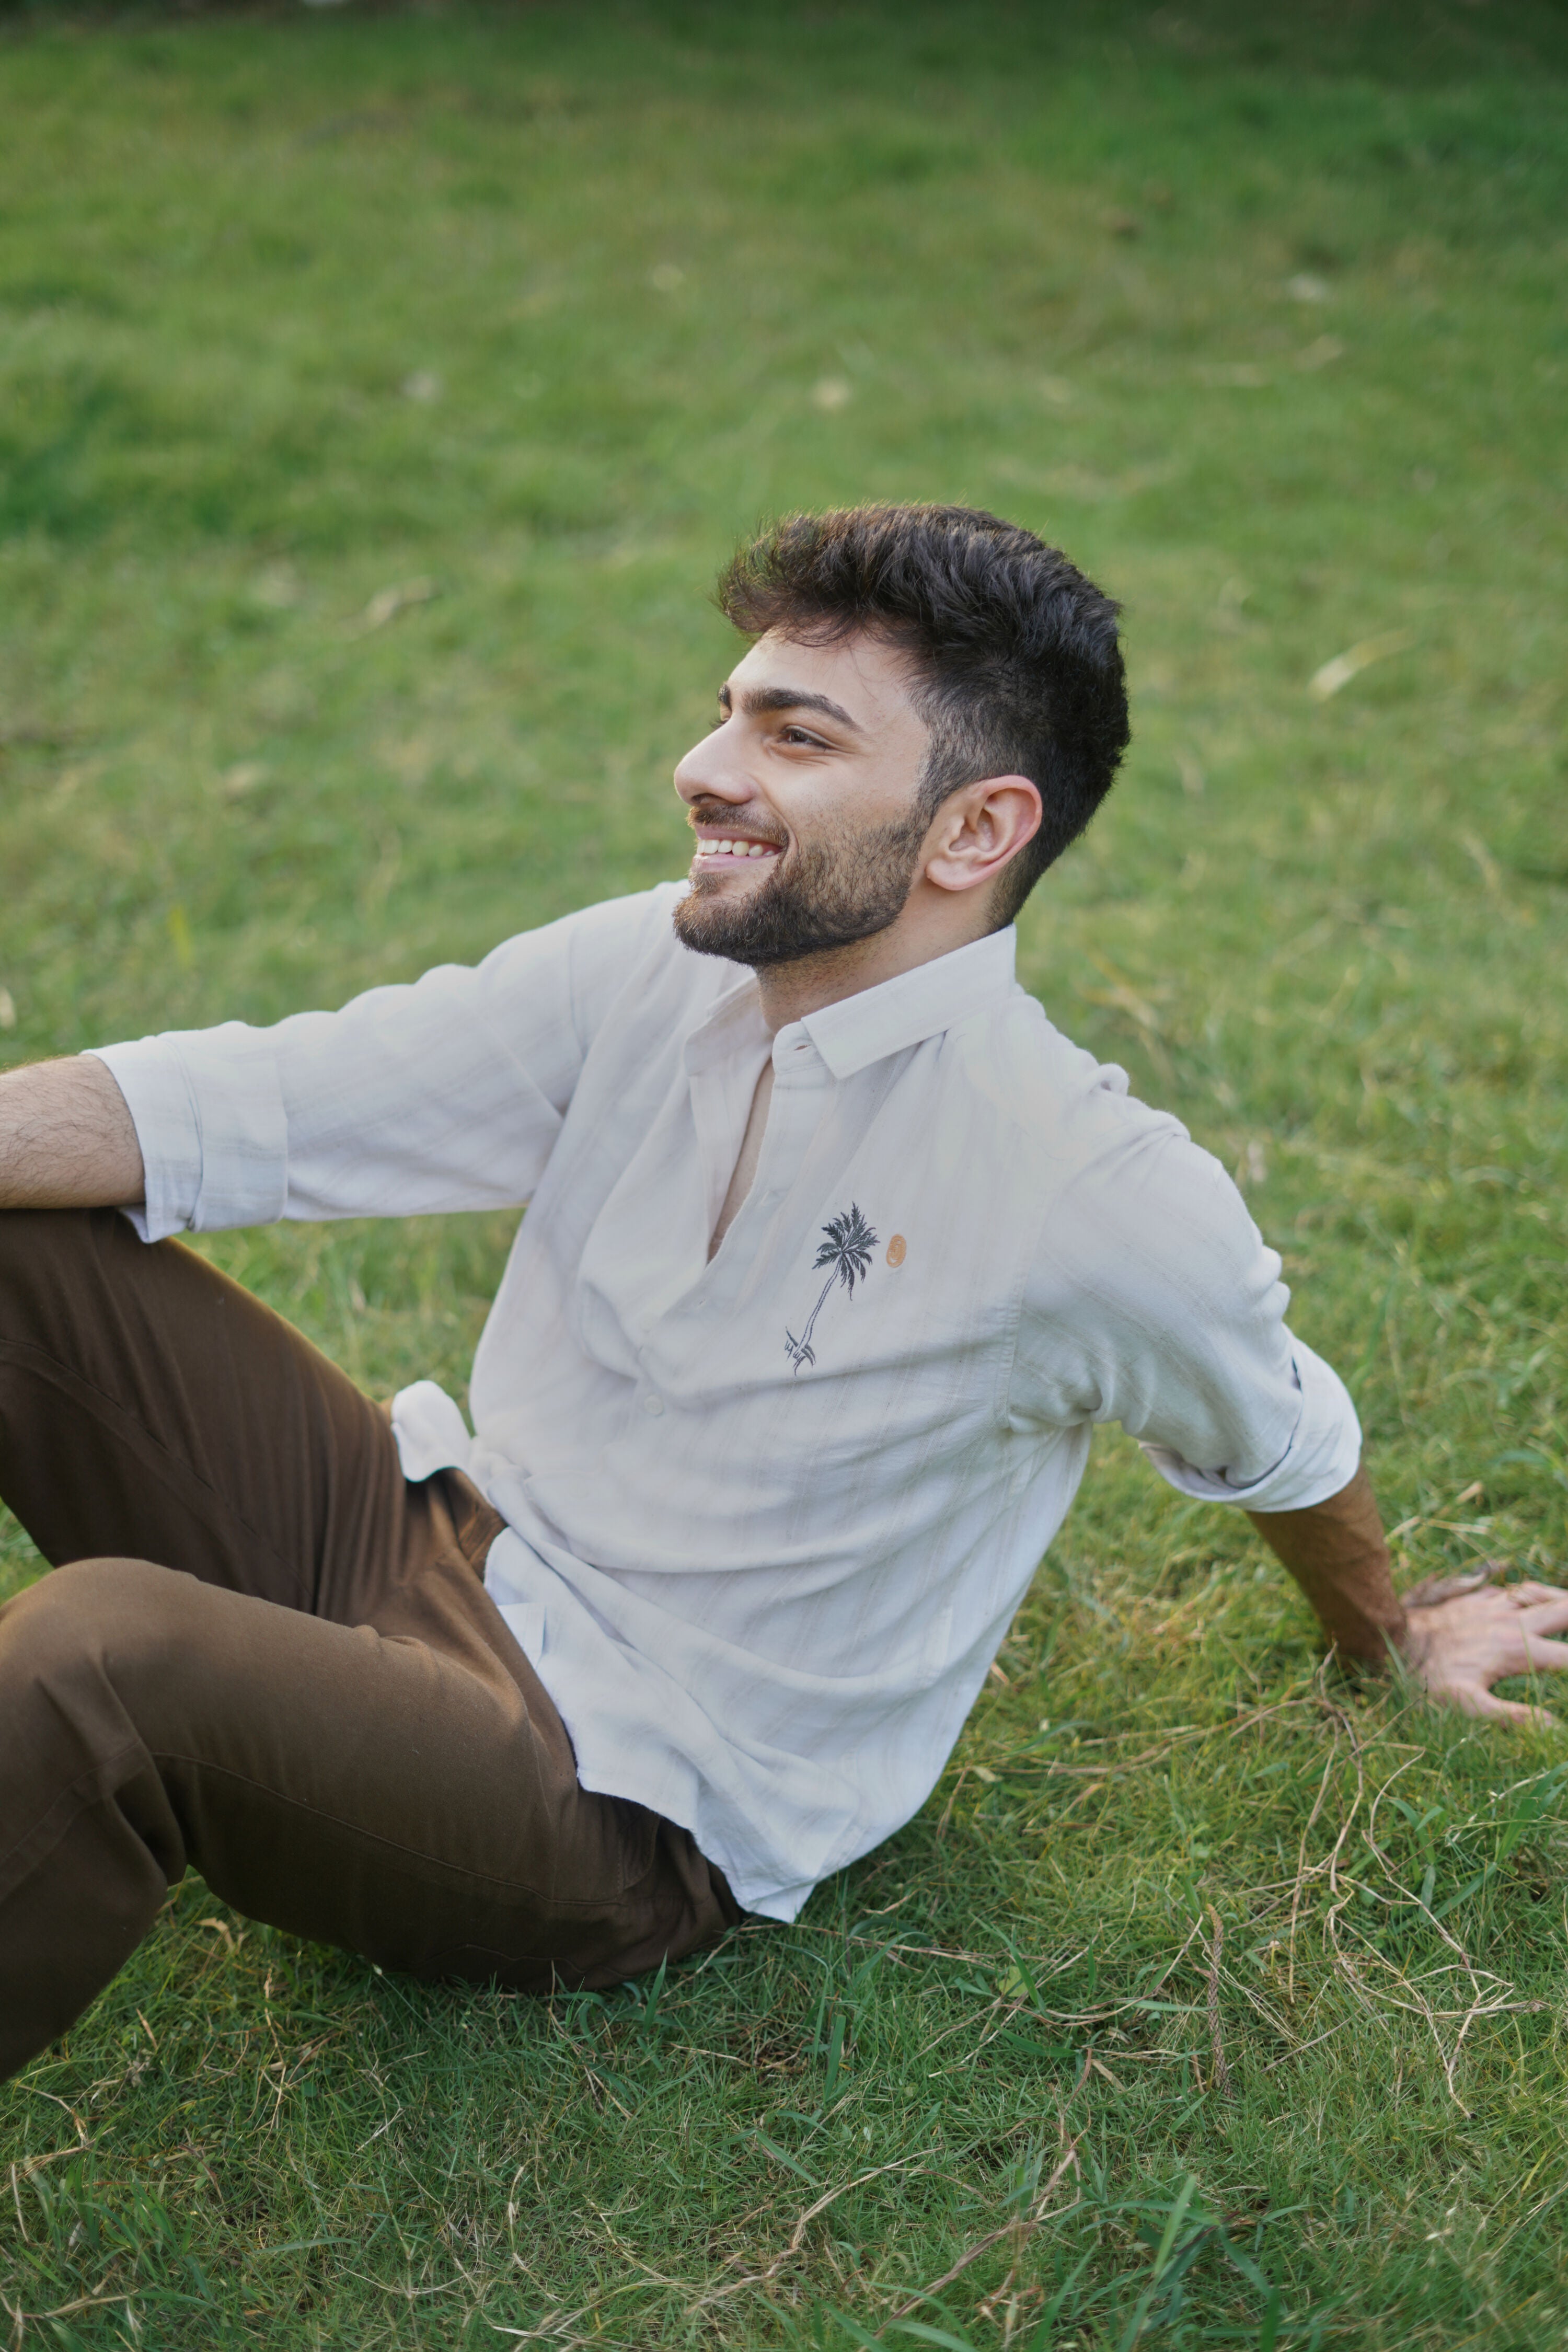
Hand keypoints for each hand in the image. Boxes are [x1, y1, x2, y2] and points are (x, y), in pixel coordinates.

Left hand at [1397, 1577, 1567, 1724]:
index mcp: (1515, 1649)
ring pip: (1541, 1594)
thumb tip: (1552, 1726)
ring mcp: (1493, 1606)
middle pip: (1564, 1610)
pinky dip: (1531, 1594)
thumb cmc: (1423, 1677)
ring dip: (1561, 1600)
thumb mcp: (1465, 1705)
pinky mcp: (1475, 1598)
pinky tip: (1533, 1601)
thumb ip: (1510, 1716)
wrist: (1387, 1637)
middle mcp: (1511, 1622)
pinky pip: (1512, 1590)